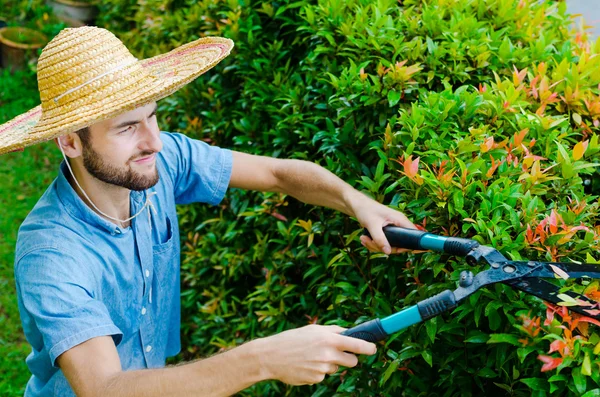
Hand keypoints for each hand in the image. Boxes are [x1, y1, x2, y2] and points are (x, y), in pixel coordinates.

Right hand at [253, 324, 376, 385]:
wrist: (271, 356)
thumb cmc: (292, 339)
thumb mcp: (312, 329)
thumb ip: (333, 331)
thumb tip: (349, 332)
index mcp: (329, 339)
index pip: (358, 345)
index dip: (369, 348)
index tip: (374, 349)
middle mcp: (328, 355)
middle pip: (352, 361)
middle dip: (349, 358)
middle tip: (337, 353)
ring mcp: (322, 369)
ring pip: (336, 368)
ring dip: (330, 364)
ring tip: (312, 357)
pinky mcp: (316, 379)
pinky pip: (324, 375)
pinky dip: (318, 371)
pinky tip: (306, 365)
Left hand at [352, 196, 416, 254]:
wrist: (358, 206)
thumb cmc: (366, 210)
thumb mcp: (373, 225)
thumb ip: (380, 239)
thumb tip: (388, 252)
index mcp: (400, 220)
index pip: (414, 234)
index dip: (411, 244)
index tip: (398, 250)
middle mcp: (399, 225)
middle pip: (400, 244)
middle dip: (384, 247)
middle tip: (371, 243)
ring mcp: (393, 229)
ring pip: (390, 246)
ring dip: (375, 246)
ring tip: (364, 239)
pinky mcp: (386, 232)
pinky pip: (384, 243)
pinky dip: (373, 244)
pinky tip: (365, 239)